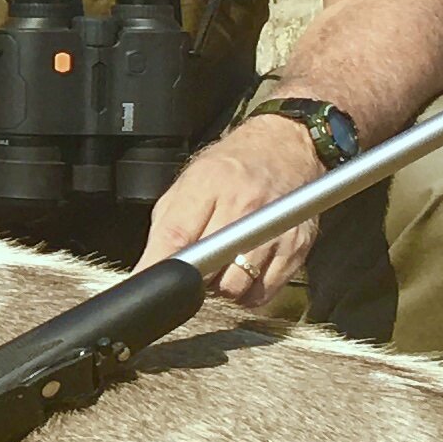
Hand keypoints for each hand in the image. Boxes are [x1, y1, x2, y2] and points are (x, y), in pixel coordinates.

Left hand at [139, 113, 321, 306]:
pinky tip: (244, 272)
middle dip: (193, 276)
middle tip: (195, 265)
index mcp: (209, 184)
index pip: (176, 235)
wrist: (284, 149)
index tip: (147, 282)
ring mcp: (272, 228)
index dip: (158, 266)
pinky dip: (248, 293)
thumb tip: (148, 269)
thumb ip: (167, 226)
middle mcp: (244, 206)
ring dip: (221, 287)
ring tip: (222, 266)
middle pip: (207, 268)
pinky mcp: (295, 247)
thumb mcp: (189, 183)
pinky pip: (263, 292)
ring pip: (235, 286)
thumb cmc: (233, 167)